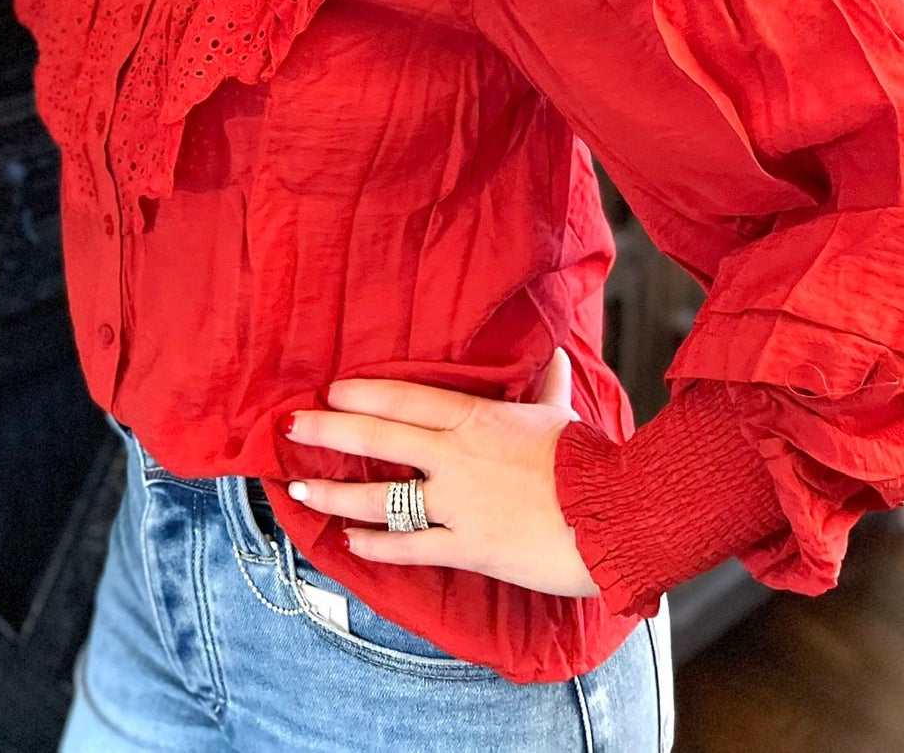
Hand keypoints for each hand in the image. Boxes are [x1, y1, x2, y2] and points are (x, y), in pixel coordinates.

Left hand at [282, 348, 597, 597]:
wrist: (614, 514)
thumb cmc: (588, 461)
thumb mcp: (560, 413)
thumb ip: (548, 385)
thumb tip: (557, 355)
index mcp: (475, 419)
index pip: (405, 400)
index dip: (362, 395)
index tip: (329, 392)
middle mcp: (456, 457)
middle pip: (378, 439)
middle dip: (328, 433)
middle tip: (289, 429)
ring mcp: (458, 504)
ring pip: (382, 497)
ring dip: (336, 494)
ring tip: (300, 492)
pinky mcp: (468, 547)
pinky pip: (411, 547)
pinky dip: (376, 545)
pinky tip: (350, 542)